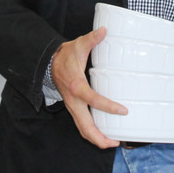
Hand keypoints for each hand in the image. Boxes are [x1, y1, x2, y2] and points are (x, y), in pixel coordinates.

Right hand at [50, 26, 126, 148]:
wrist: (50, 63)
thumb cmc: (66, 55)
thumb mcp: (78, 45)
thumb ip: (92, 39)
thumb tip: (104, 30)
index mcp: (76, 86)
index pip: (93, 100)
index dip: (108, 107)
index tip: (123, 111)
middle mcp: (73, 100)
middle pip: (84, 126)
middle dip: (98, 137)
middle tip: (115, 142)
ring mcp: (73, 106)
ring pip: (82, 129)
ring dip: (95, 138)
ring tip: (112, 142)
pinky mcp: (74, 108)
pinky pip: (82, 124)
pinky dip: (92, 132)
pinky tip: (104, 133)